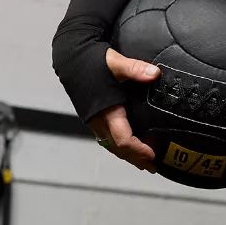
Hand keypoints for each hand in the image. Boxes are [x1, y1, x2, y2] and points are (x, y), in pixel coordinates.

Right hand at [87, 48, 160, 169]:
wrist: (71, 58)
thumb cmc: (93, 61)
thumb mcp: (116, 63)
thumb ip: (135, 69)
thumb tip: (154, 73)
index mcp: (107, 111)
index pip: (122, 139)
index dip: (138, 149)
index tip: (152, 154)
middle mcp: (99, 120)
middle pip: (118, 148)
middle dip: (136, 159)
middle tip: (153, 166)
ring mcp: (94, 121)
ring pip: (111, 146)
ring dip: (127, 156)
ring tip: (143, 163)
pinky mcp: (93, 117)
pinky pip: (106, 139)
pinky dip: (119, 147)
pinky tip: (127, 147)